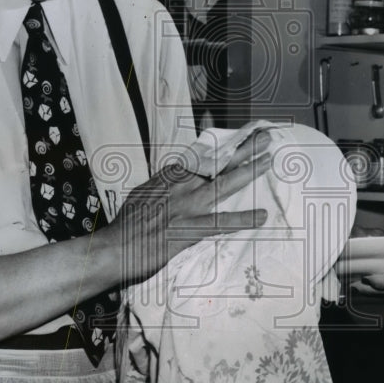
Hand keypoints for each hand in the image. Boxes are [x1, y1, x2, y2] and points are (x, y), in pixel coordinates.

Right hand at [112, 130, 272, 284]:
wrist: (114, 249)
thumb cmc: (126, 226)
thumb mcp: (143, 195)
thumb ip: (162, 186)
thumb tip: (174, 179)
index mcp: (168, 178)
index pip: (200, 155)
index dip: (221, 144)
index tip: (239, 133)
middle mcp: (179, 187)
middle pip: (216, 163)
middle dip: (242, 149)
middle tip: (265, 138)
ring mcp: (185, 207)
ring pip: (222, 184)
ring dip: (248, 171)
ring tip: (269, 160)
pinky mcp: (188, 230)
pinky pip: (221, 222)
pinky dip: (242, 219)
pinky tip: (261, 216)